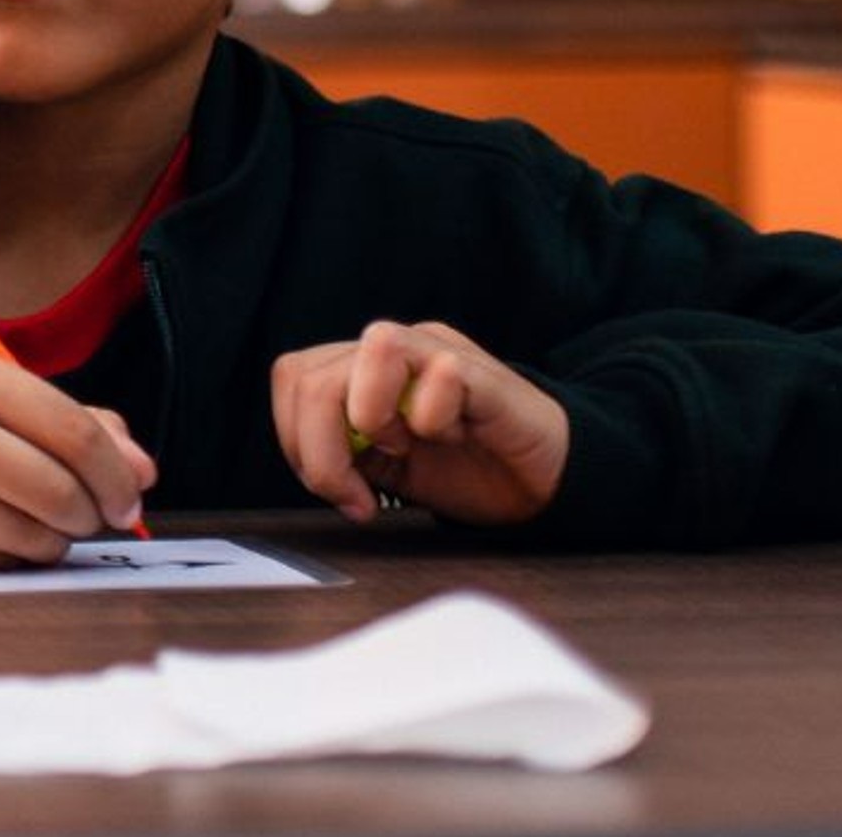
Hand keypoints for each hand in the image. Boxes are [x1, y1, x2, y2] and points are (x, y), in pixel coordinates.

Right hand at [0, 353, 155, 568]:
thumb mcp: (2, 402)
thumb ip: (79, 426)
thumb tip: (142, 473)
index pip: (72, 431)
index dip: (117, 473)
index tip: (132, 497)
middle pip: (58, 491)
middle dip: (91, 514)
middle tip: (89, 517)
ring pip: (35, 537)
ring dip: (53, 538)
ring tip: (30, 519)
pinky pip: (0, 566)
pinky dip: (12, 558)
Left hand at [273, 319, 568, 526]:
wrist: (547, 482)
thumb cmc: (468, 470)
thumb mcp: (386, 468)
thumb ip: (345, 452)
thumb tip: (310, 462)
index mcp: (363, 367)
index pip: (294, 376)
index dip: (294, 437)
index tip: (335, 489)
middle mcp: (397, 349)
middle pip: (315, 373)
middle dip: (320, 451)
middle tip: (355, 496)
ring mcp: (440, 353)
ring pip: (374, 345)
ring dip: (371, 413)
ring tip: (400, 451)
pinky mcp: (485, 374)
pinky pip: (442, 373)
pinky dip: (432, 419)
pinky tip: (453, 439)